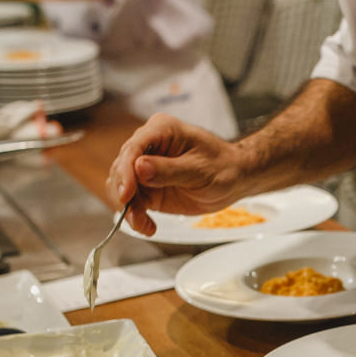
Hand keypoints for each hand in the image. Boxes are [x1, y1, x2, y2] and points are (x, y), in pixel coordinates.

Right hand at [106, 113, 252, 236]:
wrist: (234, 179)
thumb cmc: (223, 167)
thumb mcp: (200, 170)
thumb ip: (170, 170)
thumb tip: (140, 168)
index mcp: (161, 130)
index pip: (133, 148)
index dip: (126, 172)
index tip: (126, 194)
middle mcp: (148, 146)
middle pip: (121, 168)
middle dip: (124, 194)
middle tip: (135, 215)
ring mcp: (145, 167)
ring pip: (122, 187)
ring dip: (128, 208)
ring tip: (144, 224)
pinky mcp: (147, 187)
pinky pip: (132, 201)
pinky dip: (135, 215)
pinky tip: (147, 226)